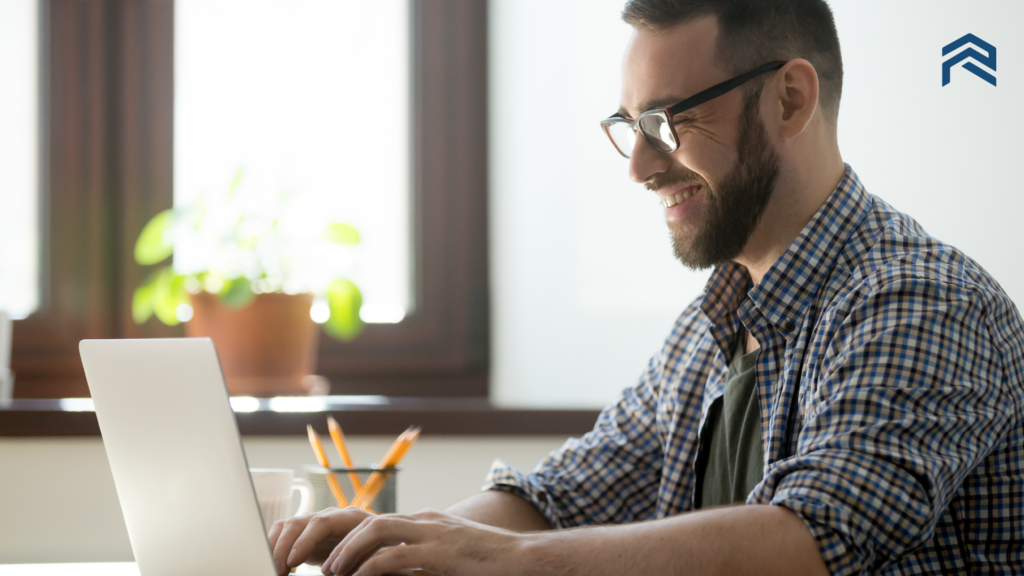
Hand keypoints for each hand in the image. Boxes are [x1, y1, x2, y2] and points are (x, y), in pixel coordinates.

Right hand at [268, 506, 373, 574]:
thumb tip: (336, 571)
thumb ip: (362, 563)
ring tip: (274, 569)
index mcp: (351, 519)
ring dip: (276, 547)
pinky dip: (277, 548)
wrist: (384, 546)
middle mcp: (332, 517)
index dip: (305, 541)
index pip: (322, 523)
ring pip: (288, 527)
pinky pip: (285, 534)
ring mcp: (318, 523)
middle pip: (299, 522)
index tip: (293, 561)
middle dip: (284, 546)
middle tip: (278, 569)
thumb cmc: (383, 552)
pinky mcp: (309, 534)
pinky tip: (278, 566)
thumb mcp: (377, 557)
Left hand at [322, 508, 524, 575]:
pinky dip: (371, 568)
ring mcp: (433, 533)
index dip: (351, 540)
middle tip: (326, 568)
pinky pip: (394, 556)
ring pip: (376, 530)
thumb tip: (398, 571)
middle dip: (342, 543)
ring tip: (334, 573)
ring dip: (349, 552)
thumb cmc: (490, 563)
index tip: (335, 561)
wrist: (523, 559)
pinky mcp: (440, 553)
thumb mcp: (451, 558)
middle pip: (370, 521)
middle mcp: (425, 521)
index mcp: (426, 522)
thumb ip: (425, 561)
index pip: (379, 523)